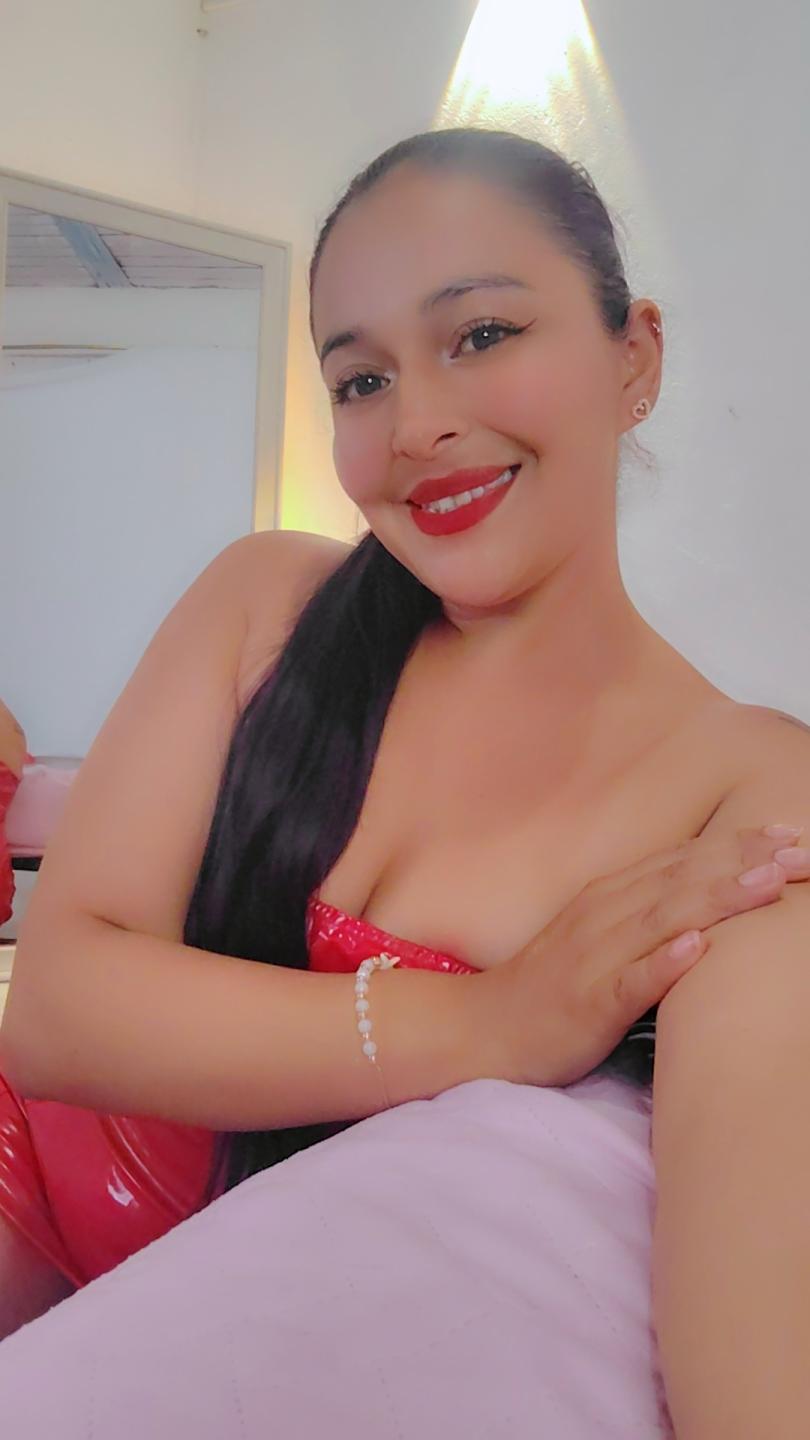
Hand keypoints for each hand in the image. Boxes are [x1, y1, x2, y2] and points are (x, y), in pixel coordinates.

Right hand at [482, 824, 809, 1087]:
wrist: (481, 1028)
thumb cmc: (548, 987)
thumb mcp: (598, 936)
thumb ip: (645, 912)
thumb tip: (706, 898)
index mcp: (610, 897)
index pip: (683, 862)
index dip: (738, 846)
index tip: (790, 833)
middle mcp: (604, 916)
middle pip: (683, 880)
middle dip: (746, 862)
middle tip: (802, 849)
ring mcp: (594, 958)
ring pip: (663, 920)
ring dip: (718, 898)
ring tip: (768, 883)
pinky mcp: (587, 1005)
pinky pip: (628, 982)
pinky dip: (662, 963)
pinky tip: (696, 949)